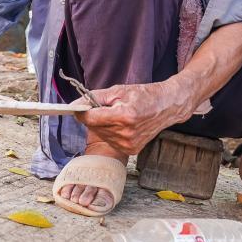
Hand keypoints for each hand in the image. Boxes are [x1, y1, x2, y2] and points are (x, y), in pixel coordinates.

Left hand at [72, 80, 191, 154]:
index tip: (79, 106)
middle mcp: (126, 134)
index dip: (82, 111)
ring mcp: (129, 144)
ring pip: (101, 134)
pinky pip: (110, 141)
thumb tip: (75, 104)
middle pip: (94, 127)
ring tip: (117, 115)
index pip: (91, 118)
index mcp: (123, 116)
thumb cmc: (143, 95)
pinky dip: (111, 132)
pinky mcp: (131, 150)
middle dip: (95, 116)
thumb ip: (94, 97)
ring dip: (103, 125)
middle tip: (106, 107)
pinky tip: (122, 125)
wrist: (166, 106)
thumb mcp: (118, 90)